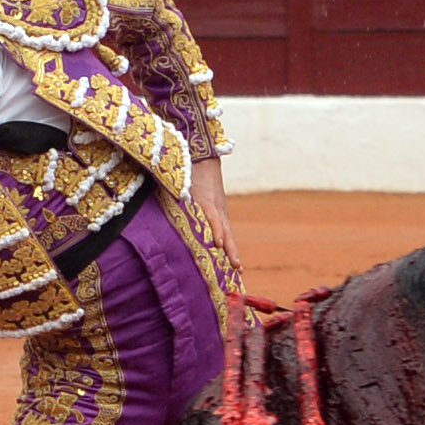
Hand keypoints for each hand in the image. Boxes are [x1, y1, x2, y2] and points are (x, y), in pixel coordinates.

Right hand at [190, 154, 238, 268]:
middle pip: (229, 237)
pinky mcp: (207, 200)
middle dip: (233, 255)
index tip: (235, 269)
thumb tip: (184, 222)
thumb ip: (193, 211)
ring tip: (235, 264)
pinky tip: (219, 244)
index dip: (230, 251)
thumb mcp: (196, 196)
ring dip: (230, 249)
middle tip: (239, 271)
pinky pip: (213, 219)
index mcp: (217, 212)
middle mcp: (219, 212)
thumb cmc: (197, 174)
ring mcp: (214, 206)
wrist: (201, 153)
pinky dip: (216, 231)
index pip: (226, 235)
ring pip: (225, 231)